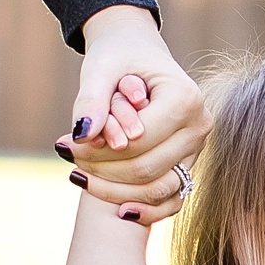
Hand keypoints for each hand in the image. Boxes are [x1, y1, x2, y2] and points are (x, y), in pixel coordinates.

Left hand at [59, 3, 204, 216]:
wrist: (137, 54)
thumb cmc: (118, 56)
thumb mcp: (100, 68)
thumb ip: (91, 100)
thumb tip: (80, 136)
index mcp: (186, 98)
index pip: (137, 142)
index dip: (97, 150)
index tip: (64, 143)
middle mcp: (200, 126)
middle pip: (146, 169)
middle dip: (101, 169)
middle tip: (67, 156)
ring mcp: (197, 149)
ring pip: (157, 189)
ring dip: (114, 190)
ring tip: (78, 176)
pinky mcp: (189, 164)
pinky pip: (172, 200)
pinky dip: (146, 210)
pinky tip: (118, 211)